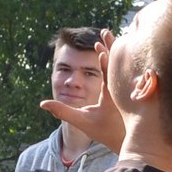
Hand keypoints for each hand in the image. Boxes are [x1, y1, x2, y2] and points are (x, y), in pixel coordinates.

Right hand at [41, 31, 125, 152]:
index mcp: (110, 98)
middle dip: (110, 47)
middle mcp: (121, 90)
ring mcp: (127, 89)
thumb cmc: (102, 130)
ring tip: (109, 34)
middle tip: (105, 32)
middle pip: (116, 65)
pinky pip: (123, 69)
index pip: (107, 77)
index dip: (103, 62)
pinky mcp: (129, 88)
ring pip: (121, 64)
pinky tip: (113, 47)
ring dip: (115, 49)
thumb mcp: (80, 121)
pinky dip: (118, 57)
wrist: (125, 139)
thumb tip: (43, 104)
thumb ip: (62, 111)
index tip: (100, 48)